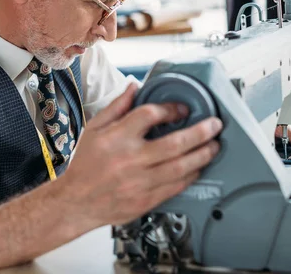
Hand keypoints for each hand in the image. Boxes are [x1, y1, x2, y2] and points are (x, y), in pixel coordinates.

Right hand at [62, 82, 221, 227]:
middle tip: (214, 125)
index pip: (149, 116)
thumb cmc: (85, 165)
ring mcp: (139, 182)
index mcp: (116, 138)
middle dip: (200, 132)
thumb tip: (134, 87)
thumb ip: (117, 107)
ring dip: (202, 155)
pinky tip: (198, 166)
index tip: (182, 108)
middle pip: (174, 144)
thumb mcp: (94, 129)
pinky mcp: (146, 200)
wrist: (76, 202)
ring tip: (214, 145)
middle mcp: (130, 160)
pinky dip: (191, 176)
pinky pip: (176, 187)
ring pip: (180, 167)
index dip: (171, 109)